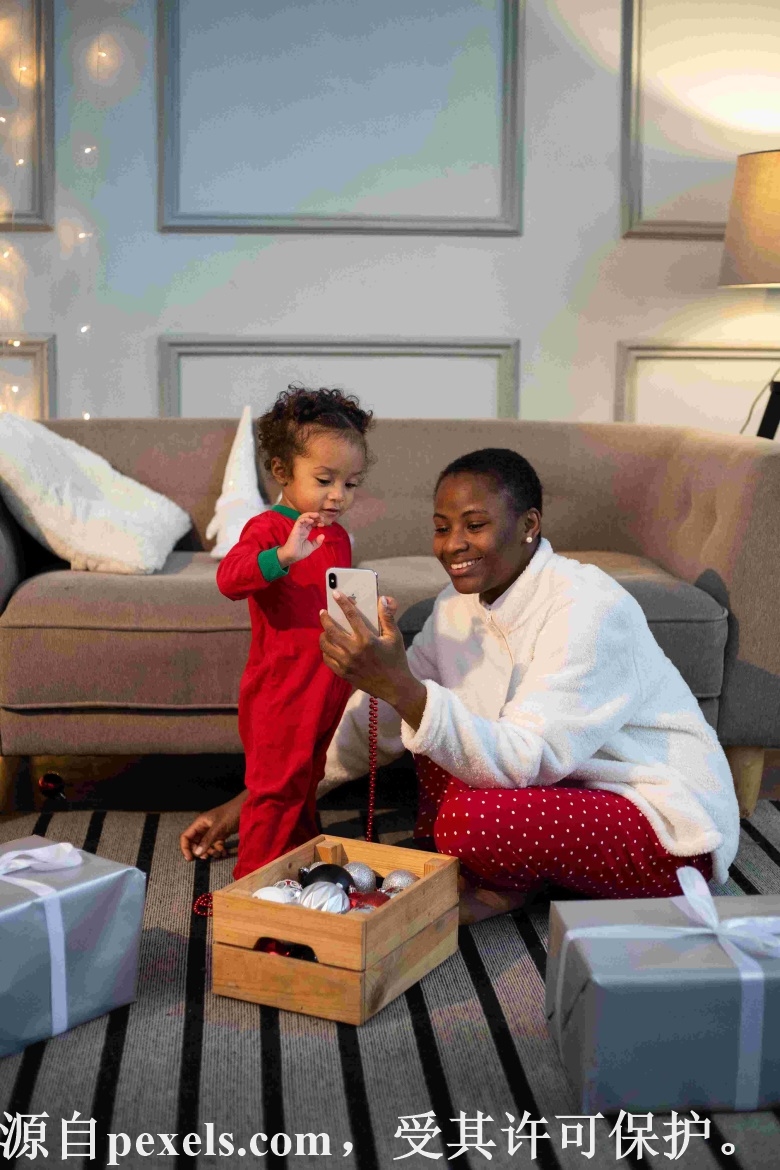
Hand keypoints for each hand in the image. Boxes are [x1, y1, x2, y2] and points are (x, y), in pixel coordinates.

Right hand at [179, 791, 245, 860]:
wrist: (247, 808)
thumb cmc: (231, 813)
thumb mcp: (219, 827)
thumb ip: (207, 840)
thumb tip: (197, 853)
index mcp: (200, 823)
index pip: (186, 836)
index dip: (185, 848)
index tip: (190, 859)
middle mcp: (204, 827)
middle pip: (195, 843)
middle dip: (200, 851)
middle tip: (206, 857)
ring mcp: (213, 831)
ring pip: (206, 845)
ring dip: (211, 852)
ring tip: (218, 854)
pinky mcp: (221, 834)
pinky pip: (216, 845)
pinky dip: (219, 850)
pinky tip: (224, 852)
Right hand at [278, 513, 324, 567]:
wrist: (293, 556)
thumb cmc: (300, 552)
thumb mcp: (311, 547)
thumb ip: (317, 542)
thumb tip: (323, 535)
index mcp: (305, 532)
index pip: (311, 523)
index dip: (317, 521)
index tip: (323, 523)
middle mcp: (302, 528)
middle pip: (308, 518)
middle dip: (315, 516)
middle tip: (322, 518)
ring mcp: (298, 528)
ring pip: (303, 517)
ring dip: (310, 515)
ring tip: (317, 515)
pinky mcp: (295, 529)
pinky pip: (299, 521)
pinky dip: (305, 519)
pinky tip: (311, 520)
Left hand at [319, 593, 426, 727]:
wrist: (395, 687)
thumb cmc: (396, 660)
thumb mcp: (395, 637)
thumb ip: (387, 617)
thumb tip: (382, 599)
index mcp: (367, 639)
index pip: (351, 616)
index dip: (343, 602)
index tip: (336, 594)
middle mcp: (354, 650)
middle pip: (332, 630)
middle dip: (325, 618)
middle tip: (323, 612)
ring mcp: (346, 663)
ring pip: (326, 645)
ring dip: (323, 635)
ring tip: (325, 630)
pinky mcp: (343, 673)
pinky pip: (327, 659)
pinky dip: (326, 651)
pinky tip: (328, 646)